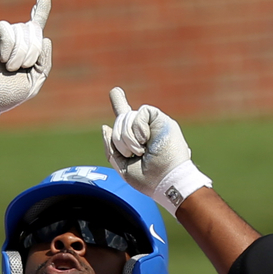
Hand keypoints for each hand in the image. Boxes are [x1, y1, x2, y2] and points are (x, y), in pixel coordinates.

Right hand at [0, 0, 51, 132]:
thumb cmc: (6, 95)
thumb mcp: (32, 83)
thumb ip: (44, 63)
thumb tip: (45, 38)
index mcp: (25, 51)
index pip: (35, 28)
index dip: (41, 11)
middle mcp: (14, 40)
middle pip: (34, 29)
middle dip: (32, 50)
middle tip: (20, 67)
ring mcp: (1, 36)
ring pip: (21, 30)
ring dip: (19, 53)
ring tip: (8, 67)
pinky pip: (7, 29)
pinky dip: (8, 45)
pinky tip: (3, 57)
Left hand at [103, 88, 211, 213]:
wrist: (167, 182)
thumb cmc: (148, 180)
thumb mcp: (122, 166)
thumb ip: (111, 148)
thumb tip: (105, 127)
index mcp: (136, 140)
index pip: (126, 119)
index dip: (119, 104)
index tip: (115, 91)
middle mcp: (144, 130)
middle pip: (120, 120)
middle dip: (118, 139)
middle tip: (132, 154)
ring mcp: (153, 124)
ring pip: (127, 116)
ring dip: (128, 138)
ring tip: (140, 151)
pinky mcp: (161, 119)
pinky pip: (142, 111)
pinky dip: (138, 127)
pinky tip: (146, 140)